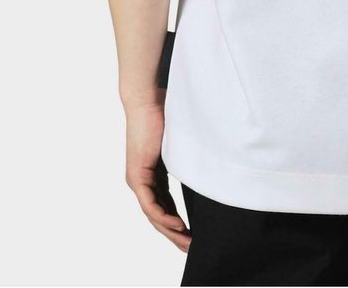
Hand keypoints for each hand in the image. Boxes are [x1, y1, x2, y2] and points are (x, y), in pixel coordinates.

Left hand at [125, 100, 190, 252]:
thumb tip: (210, 159)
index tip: (192, 232)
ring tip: (186, 242)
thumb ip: (188, 155)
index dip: (177, 220)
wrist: (147, 100)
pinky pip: (150, 204)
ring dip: (170, 230)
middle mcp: (143, 180)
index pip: (164, 204)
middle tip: (190, 247)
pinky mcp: (137, 176)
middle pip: (158, 215)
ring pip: (154, 214)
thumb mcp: (179, 142)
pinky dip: (163, 217)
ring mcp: (138, 179)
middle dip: (175, 233)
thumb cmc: (164, 112)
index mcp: (153, 173)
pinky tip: (177, 225)